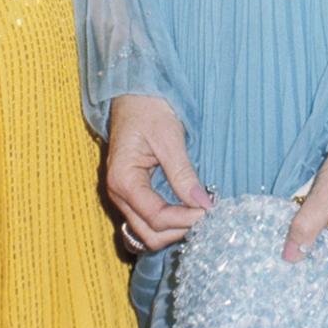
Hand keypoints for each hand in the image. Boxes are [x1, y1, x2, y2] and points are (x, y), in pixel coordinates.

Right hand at [107, 94, 211, 250]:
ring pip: (147, 233)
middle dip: (178, 230)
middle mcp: (118, 194)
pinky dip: (167, 224)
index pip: (155, 217)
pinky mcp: (132, 194)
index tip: (209, 211)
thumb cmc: (148, 108)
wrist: (133, 94)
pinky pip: (147, 221)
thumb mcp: (169, 137)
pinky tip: (185, 212)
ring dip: (173, 231)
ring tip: (198, 214)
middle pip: (149, 234)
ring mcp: (123, 196)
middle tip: (205, 215)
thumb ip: (183, 174)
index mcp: (123, 180)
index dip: (184, 220)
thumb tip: (204, 204)